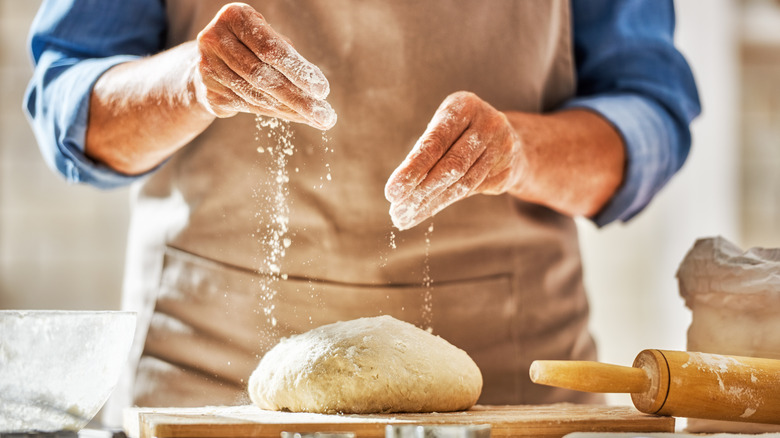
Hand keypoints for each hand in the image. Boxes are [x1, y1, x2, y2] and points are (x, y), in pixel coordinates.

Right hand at [193, 3, 336, 128]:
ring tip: (316, 118)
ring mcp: (207, 68)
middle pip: (262, 76)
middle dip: (298, 98)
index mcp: (234, 17)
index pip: (271, 48)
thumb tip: (317, 91)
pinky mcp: (208, 93)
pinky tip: (296, 117)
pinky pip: (248, 107)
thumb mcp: (269, 38)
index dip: (298, 71)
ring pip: (256, 95)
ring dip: (291, 110)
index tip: (323, 91)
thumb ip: (289, 57)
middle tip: (325, 116)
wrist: (211, 61)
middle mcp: (214, 39)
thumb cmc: (252, 46)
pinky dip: (276, 113)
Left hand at [385, 91, 525, 229]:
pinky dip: (444, 202)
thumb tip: (399, 190)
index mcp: (464, 106)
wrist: (507, 138)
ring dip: (430, 203)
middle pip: (451, 166)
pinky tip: (425, 211)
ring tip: (406, 217)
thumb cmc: (460, 133)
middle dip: (420, 192)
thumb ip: (425, 152)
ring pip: (462, 183)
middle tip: (397, 212)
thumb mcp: (442, 130)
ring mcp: (502, 147)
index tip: (391, 192)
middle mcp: (487, 123)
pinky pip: (472, 190)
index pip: (435, 142)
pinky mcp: (507, 169)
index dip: (412, 169)